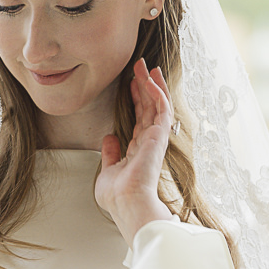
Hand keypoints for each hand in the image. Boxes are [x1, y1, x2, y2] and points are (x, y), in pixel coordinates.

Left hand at [94, 58, 174, 244]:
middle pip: (150, 107)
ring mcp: (156, 139)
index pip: (140, 118)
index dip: (136, 99)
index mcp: (139, 149)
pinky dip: (157, 93)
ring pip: (158, 104)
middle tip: (140, 66)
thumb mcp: (108, 170)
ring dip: (153, 84)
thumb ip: (111, 153)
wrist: (126, 203)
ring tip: (147, 66)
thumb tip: (109, 138)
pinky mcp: (159, 136)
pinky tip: (150, 80)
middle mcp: (150, 142)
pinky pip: (161, 109)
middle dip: (145, 85)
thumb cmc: (118, 196)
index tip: (131, 83)